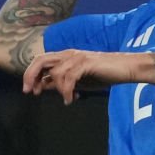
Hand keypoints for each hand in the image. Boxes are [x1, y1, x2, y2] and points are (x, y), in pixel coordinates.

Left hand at [23, 49, 142, 104]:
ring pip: (56, 72)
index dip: (31, 75)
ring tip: (67, 99)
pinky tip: (71, 99)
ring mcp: (78, 57)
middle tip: (30, 92)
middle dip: (31, 76)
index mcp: (65, 56)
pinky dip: (67, 91)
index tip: (30, 91)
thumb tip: (42, 86)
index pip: (40, 61)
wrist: (124, 68)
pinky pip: (70, 78)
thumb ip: (60, 81)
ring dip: (58, 89)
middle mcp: (69, 54)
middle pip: (41, 60)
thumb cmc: (102, 74)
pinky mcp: (86, 63)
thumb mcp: (76, 80)